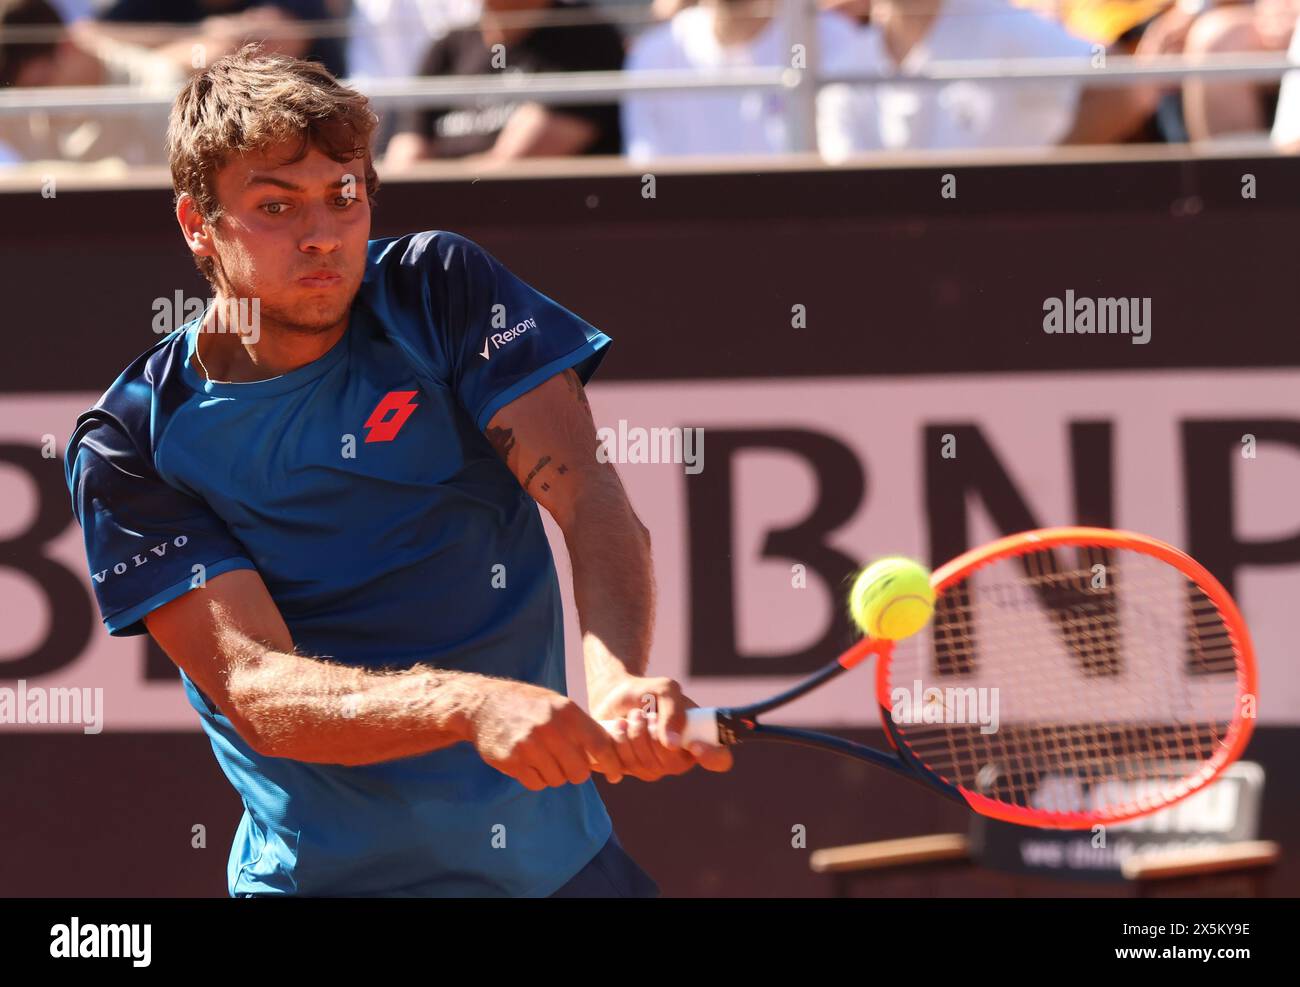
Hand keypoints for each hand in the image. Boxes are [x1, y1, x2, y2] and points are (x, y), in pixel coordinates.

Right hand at [469, 679, 624, 789]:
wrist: (483, 704)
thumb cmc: (528, 705)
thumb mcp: (558, 705)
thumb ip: (582, 726)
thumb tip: (614, 749)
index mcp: (567, 712)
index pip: (600, 745)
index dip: (612, 764)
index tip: (616, 775)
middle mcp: (550, 728)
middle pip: (579, 771)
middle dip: (575, 772)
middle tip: (565, 763)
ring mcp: (529, 745)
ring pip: (557, 780)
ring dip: (553, 774)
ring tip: (541, 757)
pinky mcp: (511, 760)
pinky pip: (536, 784)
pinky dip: (535, 779)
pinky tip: (527, 762)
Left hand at [589, 673, 733, 776]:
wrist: (616, 696)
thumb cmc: (648, 693)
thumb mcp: (665, 690)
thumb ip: (674, 711)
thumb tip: (673, 744)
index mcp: (699, 738)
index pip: (719, 760)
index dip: (712, 757)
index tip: (695, 745)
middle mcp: (681, 759)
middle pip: (674, 765)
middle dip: (654, 735)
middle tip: (644, 714)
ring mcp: (657, 769)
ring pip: (647, 765)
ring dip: (635, 735)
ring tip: (632, 716)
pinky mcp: (633, 771)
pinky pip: (626, 767)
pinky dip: (620, 742)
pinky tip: (620, 728)